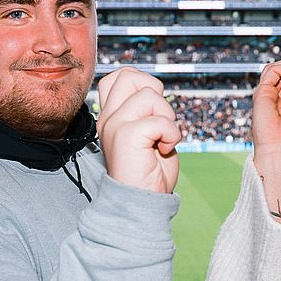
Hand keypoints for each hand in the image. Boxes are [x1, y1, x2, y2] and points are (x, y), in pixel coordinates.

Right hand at [97, 67, 179, 193]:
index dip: (143, 83)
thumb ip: (149, 111)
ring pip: (149, 95)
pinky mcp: (126, 136)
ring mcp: (115, 125)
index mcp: (112, 116)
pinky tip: (165, 150)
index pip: (120, 76)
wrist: (140, 204)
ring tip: (162, 139)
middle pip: (129, 75)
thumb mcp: (149, 135)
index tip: (153, 112)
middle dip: (156, 94)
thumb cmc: (149, 174)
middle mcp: (109, 118)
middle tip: (159, 122)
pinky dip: (172, 135)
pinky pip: (161, 120)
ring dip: (167, 117)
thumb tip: (157, 91)